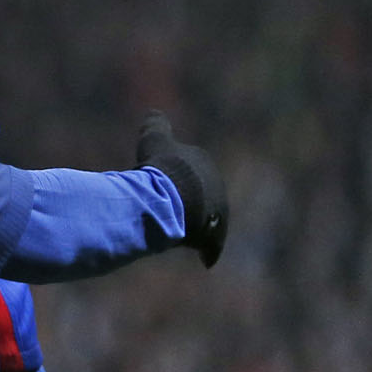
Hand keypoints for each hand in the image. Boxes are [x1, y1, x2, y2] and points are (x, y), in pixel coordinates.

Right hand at [136, 112, 227, 266]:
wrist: (172, 198)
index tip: (166, 183)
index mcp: (204, 163)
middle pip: (203, 197)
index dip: (178, 177)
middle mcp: (216, 187)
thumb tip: (154, 113)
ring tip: (181, 234)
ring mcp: (216, 212)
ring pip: (208, 221)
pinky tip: (204, 259)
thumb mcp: (155, 140)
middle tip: (173, 211)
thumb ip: (156, 125)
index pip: (193, 170)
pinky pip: (211, 244)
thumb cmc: (162, 168)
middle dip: (192, 203)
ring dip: (198, 227)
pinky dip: (207, 249)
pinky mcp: (213, 235)